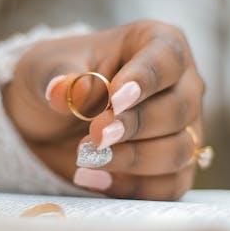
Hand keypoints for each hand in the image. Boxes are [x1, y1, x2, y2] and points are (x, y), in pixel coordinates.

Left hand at [3, 21, 205, 199]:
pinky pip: (169, 186)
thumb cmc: (57, 79)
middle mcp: (181, 84)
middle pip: (179, 109)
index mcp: (158, 42)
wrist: (47, 120)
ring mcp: (183, 128)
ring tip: (87, 157)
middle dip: (135, 126)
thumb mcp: (46, 67)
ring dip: (134, 158)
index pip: (168, 58)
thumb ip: (58, 75)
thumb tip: (64, 90)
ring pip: (179, 150)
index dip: (146, 79)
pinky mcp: (173, 167)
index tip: (114, 98)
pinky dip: (132, 188)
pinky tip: (93, 178)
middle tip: (95, 134)